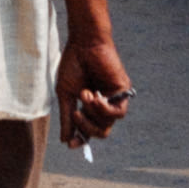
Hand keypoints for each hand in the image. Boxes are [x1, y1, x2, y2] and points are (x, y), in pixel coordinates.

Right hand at [56, 34, 132, 148]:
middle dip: (86, 128)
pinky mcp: (122, 90)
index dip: (80, 140)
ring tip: (84, 95)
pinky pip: (118, 112)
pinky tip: (95, 98)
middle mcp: (103, 104)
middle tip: (76, 114)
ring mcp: (113, 98)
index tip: (70, 144)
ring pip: (108, 123)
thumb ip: (67, 118)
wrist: (83, 42)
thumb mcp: (66, 94)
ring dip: (93, 113)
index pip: (88, 130)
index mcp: (89, 106)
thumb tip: (66, 140)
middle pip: (100, 131)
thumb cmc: (73, 64)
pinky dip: (105, 109)